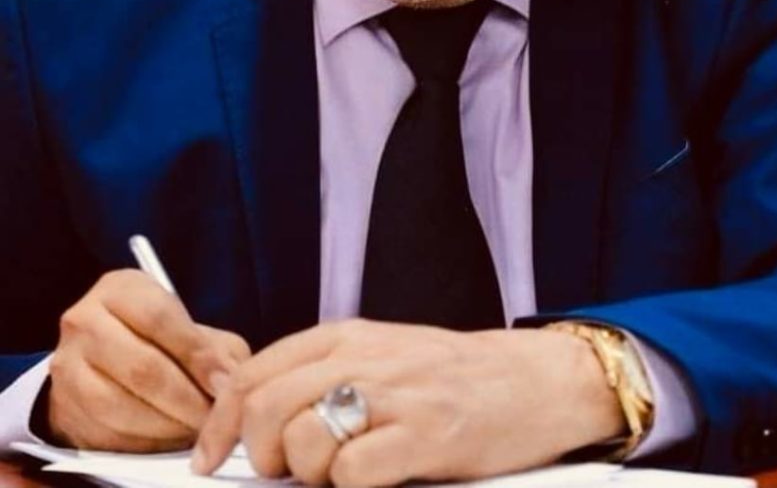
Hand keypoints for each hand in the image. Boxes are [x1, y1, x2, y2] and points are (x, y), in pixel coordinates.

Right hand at [47, 269, 249, 450]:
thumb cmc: (156, 334)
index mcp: (119, 289)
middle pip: (141, 367)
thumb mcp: (185, 323)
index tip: (223, 382)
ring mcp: (67, 366)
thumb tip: (229, 381)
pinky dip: (144, 442)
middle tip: (214, 416)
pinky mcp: (63, 408)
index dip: (197, 354)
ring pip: (121, 406)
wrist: (101, 353)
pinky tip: (170, 439)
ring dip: (167, 425)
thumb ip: (214, 347)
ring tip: (196, 430)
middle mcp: (84, 322)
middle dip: (186, 398)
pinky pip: (107, 433)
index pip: (160, 318)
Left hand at [193, 320, 624, 486]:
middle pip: (267, 406)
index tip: (208, 456)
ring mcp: (397, 394)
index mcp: (349, 336)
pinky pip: (354, 471)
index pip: (256, 371)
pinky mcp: (427, 434)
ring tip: (344, 471)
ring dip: (310, 472)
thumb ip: (326, 374)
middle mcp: (365, 357)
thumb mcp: (385, 355)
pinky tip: (377, 476)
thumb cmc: (456, 375)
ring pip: (302, 439)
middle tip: (283, 472)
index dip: (220, 422)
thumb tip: (257, 417)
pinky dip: (351, 485)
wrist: (534, 379)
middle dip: (258, 453)